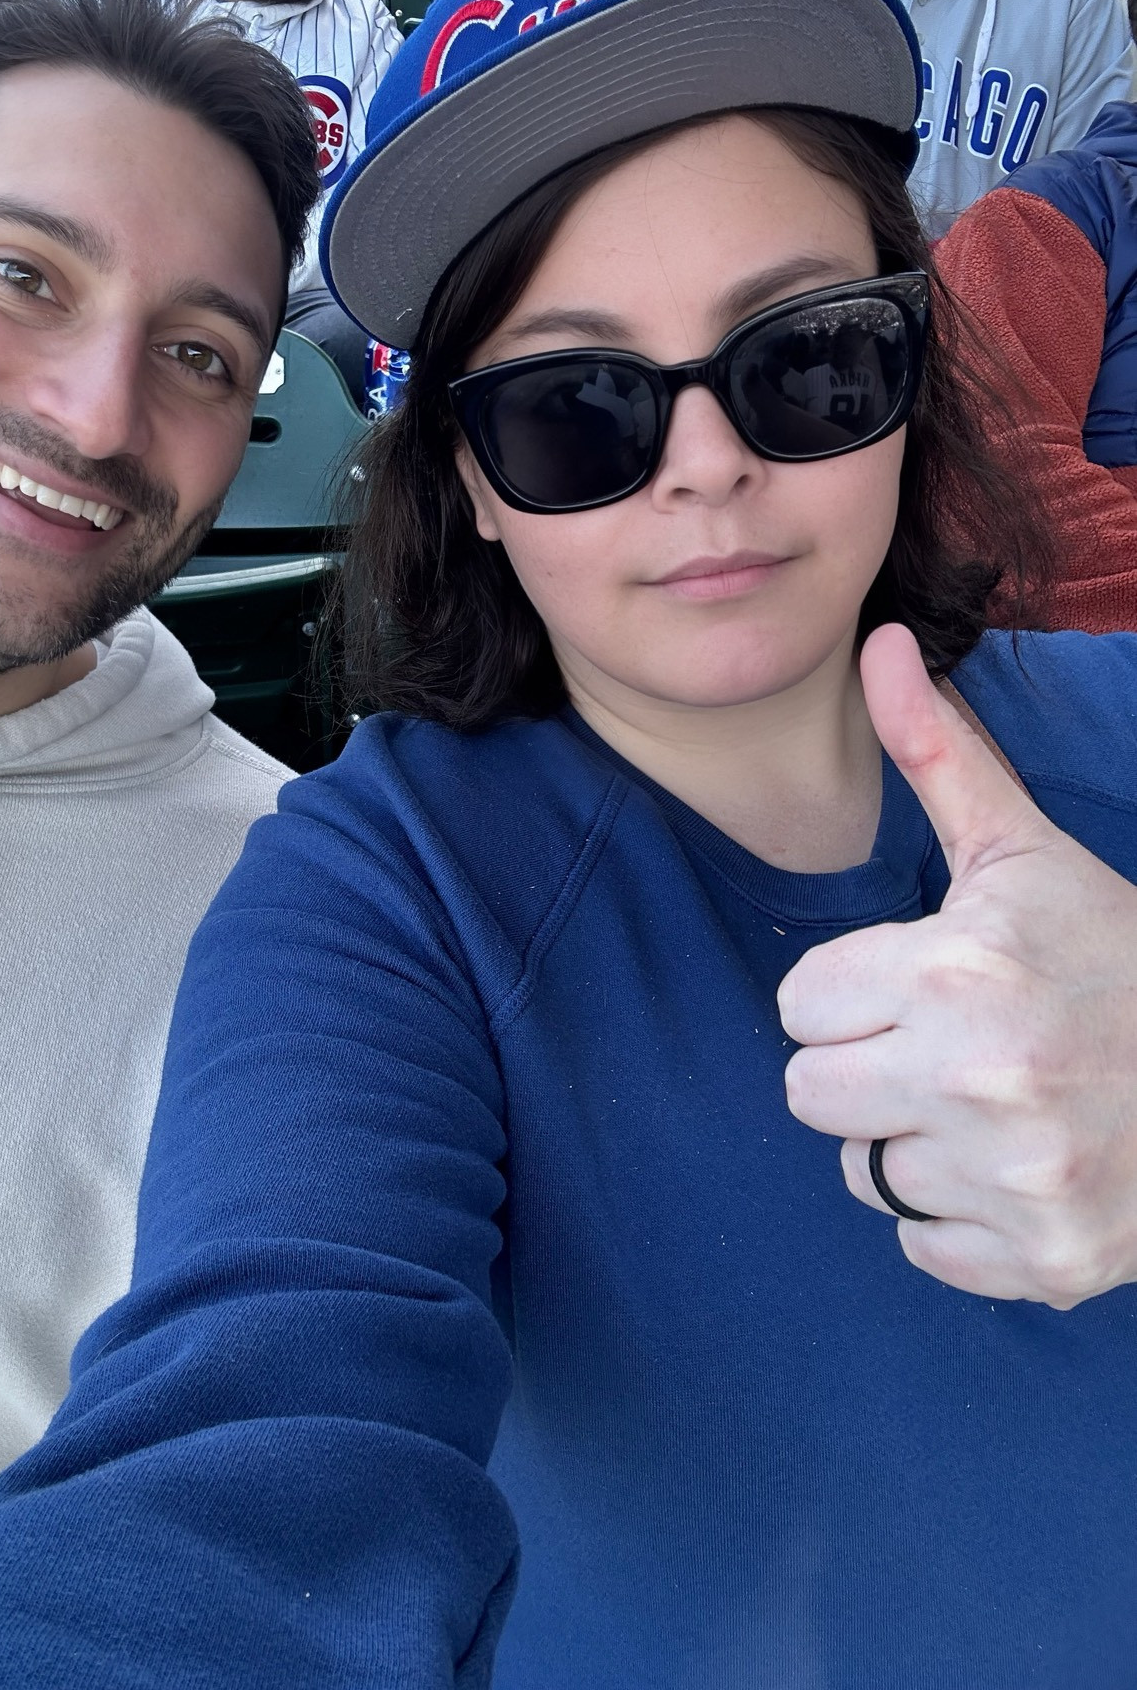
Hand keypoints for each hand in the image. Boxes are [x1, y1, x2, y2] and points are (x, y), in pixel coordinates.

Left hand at [780, 622, 1136, 1308]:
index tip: (917, 985)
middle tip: (944, 1046)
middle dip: (863, 1068)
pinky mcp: (1044, 1260)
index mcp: (955, 972)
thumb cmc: (1113, 954)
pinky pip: (921, 1245)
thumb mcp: (1023, 853)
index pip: (798, 1006)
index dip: (851, 993)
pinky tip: (1019, 1165)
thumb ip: (937, 756)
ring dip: (912, 1142)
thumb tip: (879, 643)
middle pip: (809, 1095)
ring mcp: (1015, 1178)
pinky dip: (960, 1216)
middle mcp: (978, 1079)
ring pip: (863, 1173)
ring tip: (991, 1104)